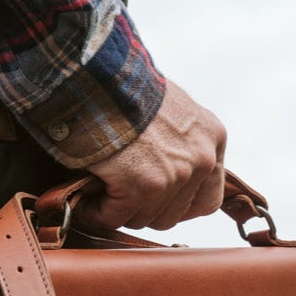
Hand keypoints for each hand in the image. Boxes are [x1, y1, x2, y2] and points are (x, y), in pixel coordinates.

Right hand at [75, 81, 226, 230]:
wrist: (99, 75)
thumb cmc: (125, 87)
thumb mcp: (172, 110)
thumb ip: (180, 145)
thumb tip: (166, 179)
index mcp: (212, 139)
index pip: (208, 200)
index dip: (179, 208)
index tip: (157, 203)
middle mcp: (202, 159)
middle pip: (173, 215)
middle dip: (144, 210)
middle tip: (120, 195)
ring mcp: (175, 175)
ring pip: (144, 219)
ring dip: (118, 211)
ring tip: (98, 193)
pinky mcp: (143, 187)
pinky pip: (115, 219)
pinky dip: (95, 214)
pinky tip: (83, 200)